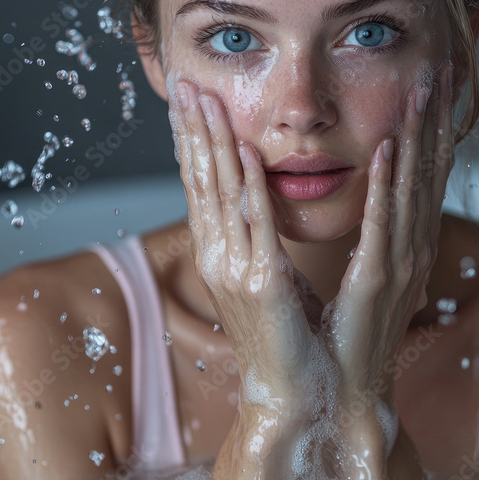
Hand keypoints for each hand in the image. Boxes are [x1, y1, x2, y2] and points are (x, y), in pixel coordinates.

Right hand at [169, 79, 328, 479]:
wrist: (295, 395)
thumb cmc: (290, 338)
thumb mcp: (271, 279)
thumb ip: (259, 242)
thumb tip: (259, 207)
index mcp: (222, 256)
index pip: (202, 186)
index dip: (194, 142)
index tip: (190, 103)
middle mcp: (219, 259)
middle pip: (201, 182)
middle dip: (193, 130)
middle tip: (183, 84)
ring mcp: (235, 272)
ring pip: (221, 195)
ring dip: (214, 144)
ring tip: (205, 101)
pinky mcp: (262, 285)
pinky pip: (256, 226)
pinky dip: (250, 187)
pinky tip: (246, 153)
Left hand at [318, 63, 453, 479]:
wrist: (337, 392)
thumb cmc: (344, 336)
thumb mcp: (364, 276)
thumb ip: (374, 236)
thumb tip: (373, 201)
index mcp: (405, 247)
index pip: (422, 177)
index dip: (431, 130)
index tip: (435, 88)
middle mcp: (411, 249)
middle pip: (427, 173)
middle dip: (434, 120)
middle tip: (441, 69)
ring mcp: (399, 265)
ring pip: (411, 188)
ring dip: (416, 138)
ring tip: (421, 91)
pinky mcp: (377, 281)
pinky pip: (382, 224)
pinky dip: (387, 186)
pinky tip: (388, 151)